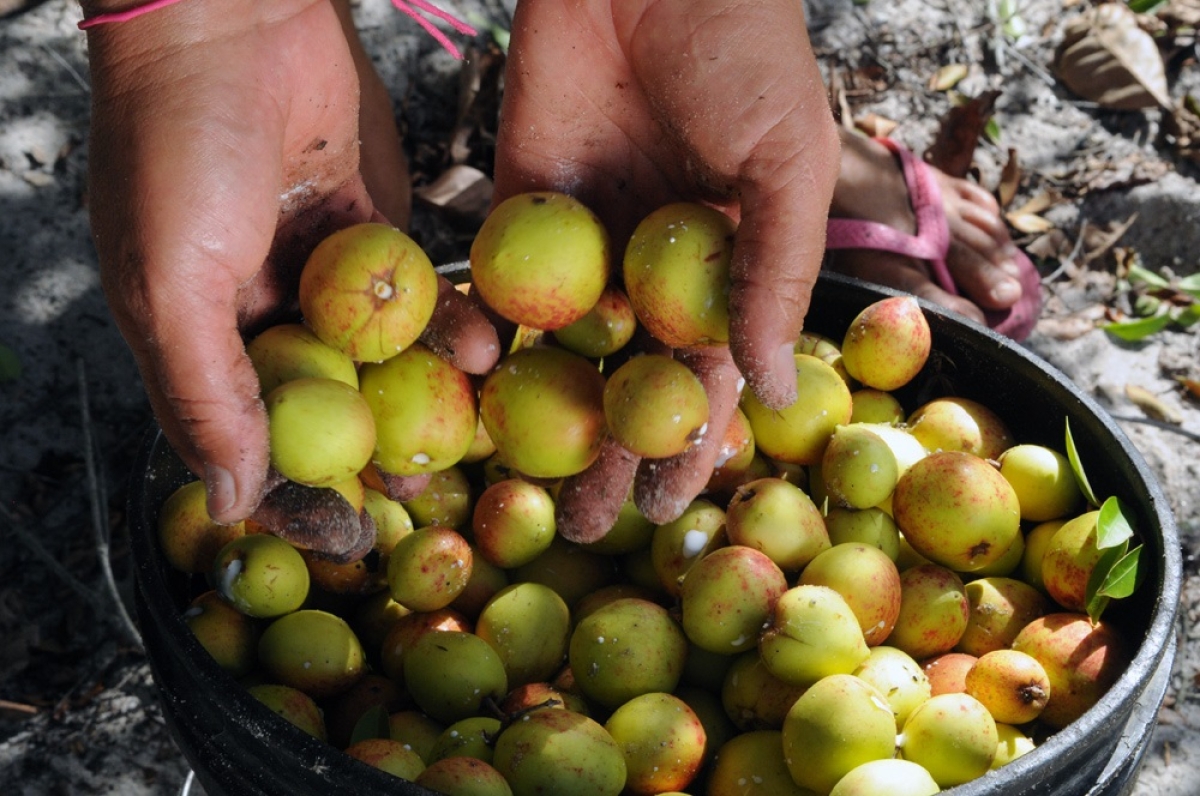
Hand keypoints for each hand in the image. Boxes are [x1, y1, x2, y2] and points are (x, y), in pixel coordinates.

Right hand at [86, 0, 496, 524]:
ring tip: (470, 433)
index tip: (348, 538)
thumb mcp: (169, 282)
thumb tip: (230, 502)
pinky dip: (446, 323)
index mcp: (199, 339)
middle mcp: (262, 314)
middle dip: (375, 456)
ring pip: (382, 359)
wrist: (232, 18)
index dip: (297, 496)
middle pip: (327, 411)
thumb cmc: (176, 143)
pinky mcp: (377, 231)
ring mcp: (325, 274)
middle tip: (427, 493)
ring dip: (423, 398)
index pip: (251, 443)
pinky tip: (482, 349)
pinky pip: (417, 294)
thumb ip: (202, 394)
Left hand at [492, 0, 840, 534]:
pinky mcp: (516, 207)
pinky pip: (500, 284)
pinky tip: (478, 382)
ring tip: (526, 486)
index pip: (704, 377)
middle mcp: (650, 268)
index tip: (665, 508)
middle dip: (608, 452)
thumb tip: (768, 393)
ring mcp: (581, 243)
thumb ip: (775, 277)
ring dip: (545, 418)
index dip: (686, 444)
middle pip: (625, 380)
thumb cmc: (744, 54)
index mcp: (723, 267)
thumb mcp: (786, 168)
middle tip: (585, 526)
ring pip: (561, 349)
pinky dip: (487, 332)